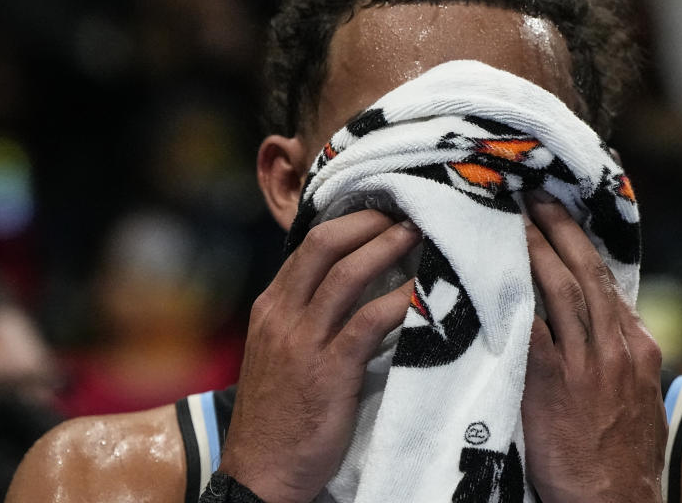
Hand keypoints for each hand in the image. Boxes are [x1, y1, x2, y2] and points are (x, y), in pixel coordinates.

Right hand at [218, 210, 420, 502]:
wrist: (261, 471)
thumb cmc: (280, 412)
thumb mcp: (280, 352)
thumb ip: (306, 315)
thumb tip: (352, 283)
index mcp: (271, 306)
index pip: (309, 244)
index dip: (349, 220)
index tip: (382, 209)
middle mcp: (282, 315)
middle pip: (325, 245)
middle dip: (369, 222)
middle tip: (406, 212)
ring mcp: (303, 342)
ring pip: (348, 275)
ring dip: (389, 248)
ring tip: (419, 235)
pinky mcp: (329, 371)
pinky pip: (369, 321)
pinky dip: (398, 300)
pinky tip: (421, 292)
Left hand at [522, 193, 666, 502]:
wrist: (615, 500)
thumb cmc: (621, 453)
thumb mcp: (637, 396)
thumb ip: (619, 354)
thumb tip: (602, 321)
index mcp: (637, 346)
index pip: (608, 282)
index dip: (583, 246)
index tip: (562, 219)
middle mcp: (615, 346)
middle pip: (586, 273)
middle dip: (560, 230)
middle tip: (535, 197)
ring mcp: (585, 363)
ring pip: (561, 289)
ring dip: (535, 249)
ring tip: (513, 219)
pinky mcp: (552, 384)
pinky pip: (530, 328)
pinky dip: (513, 296)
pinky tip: (493, 273)